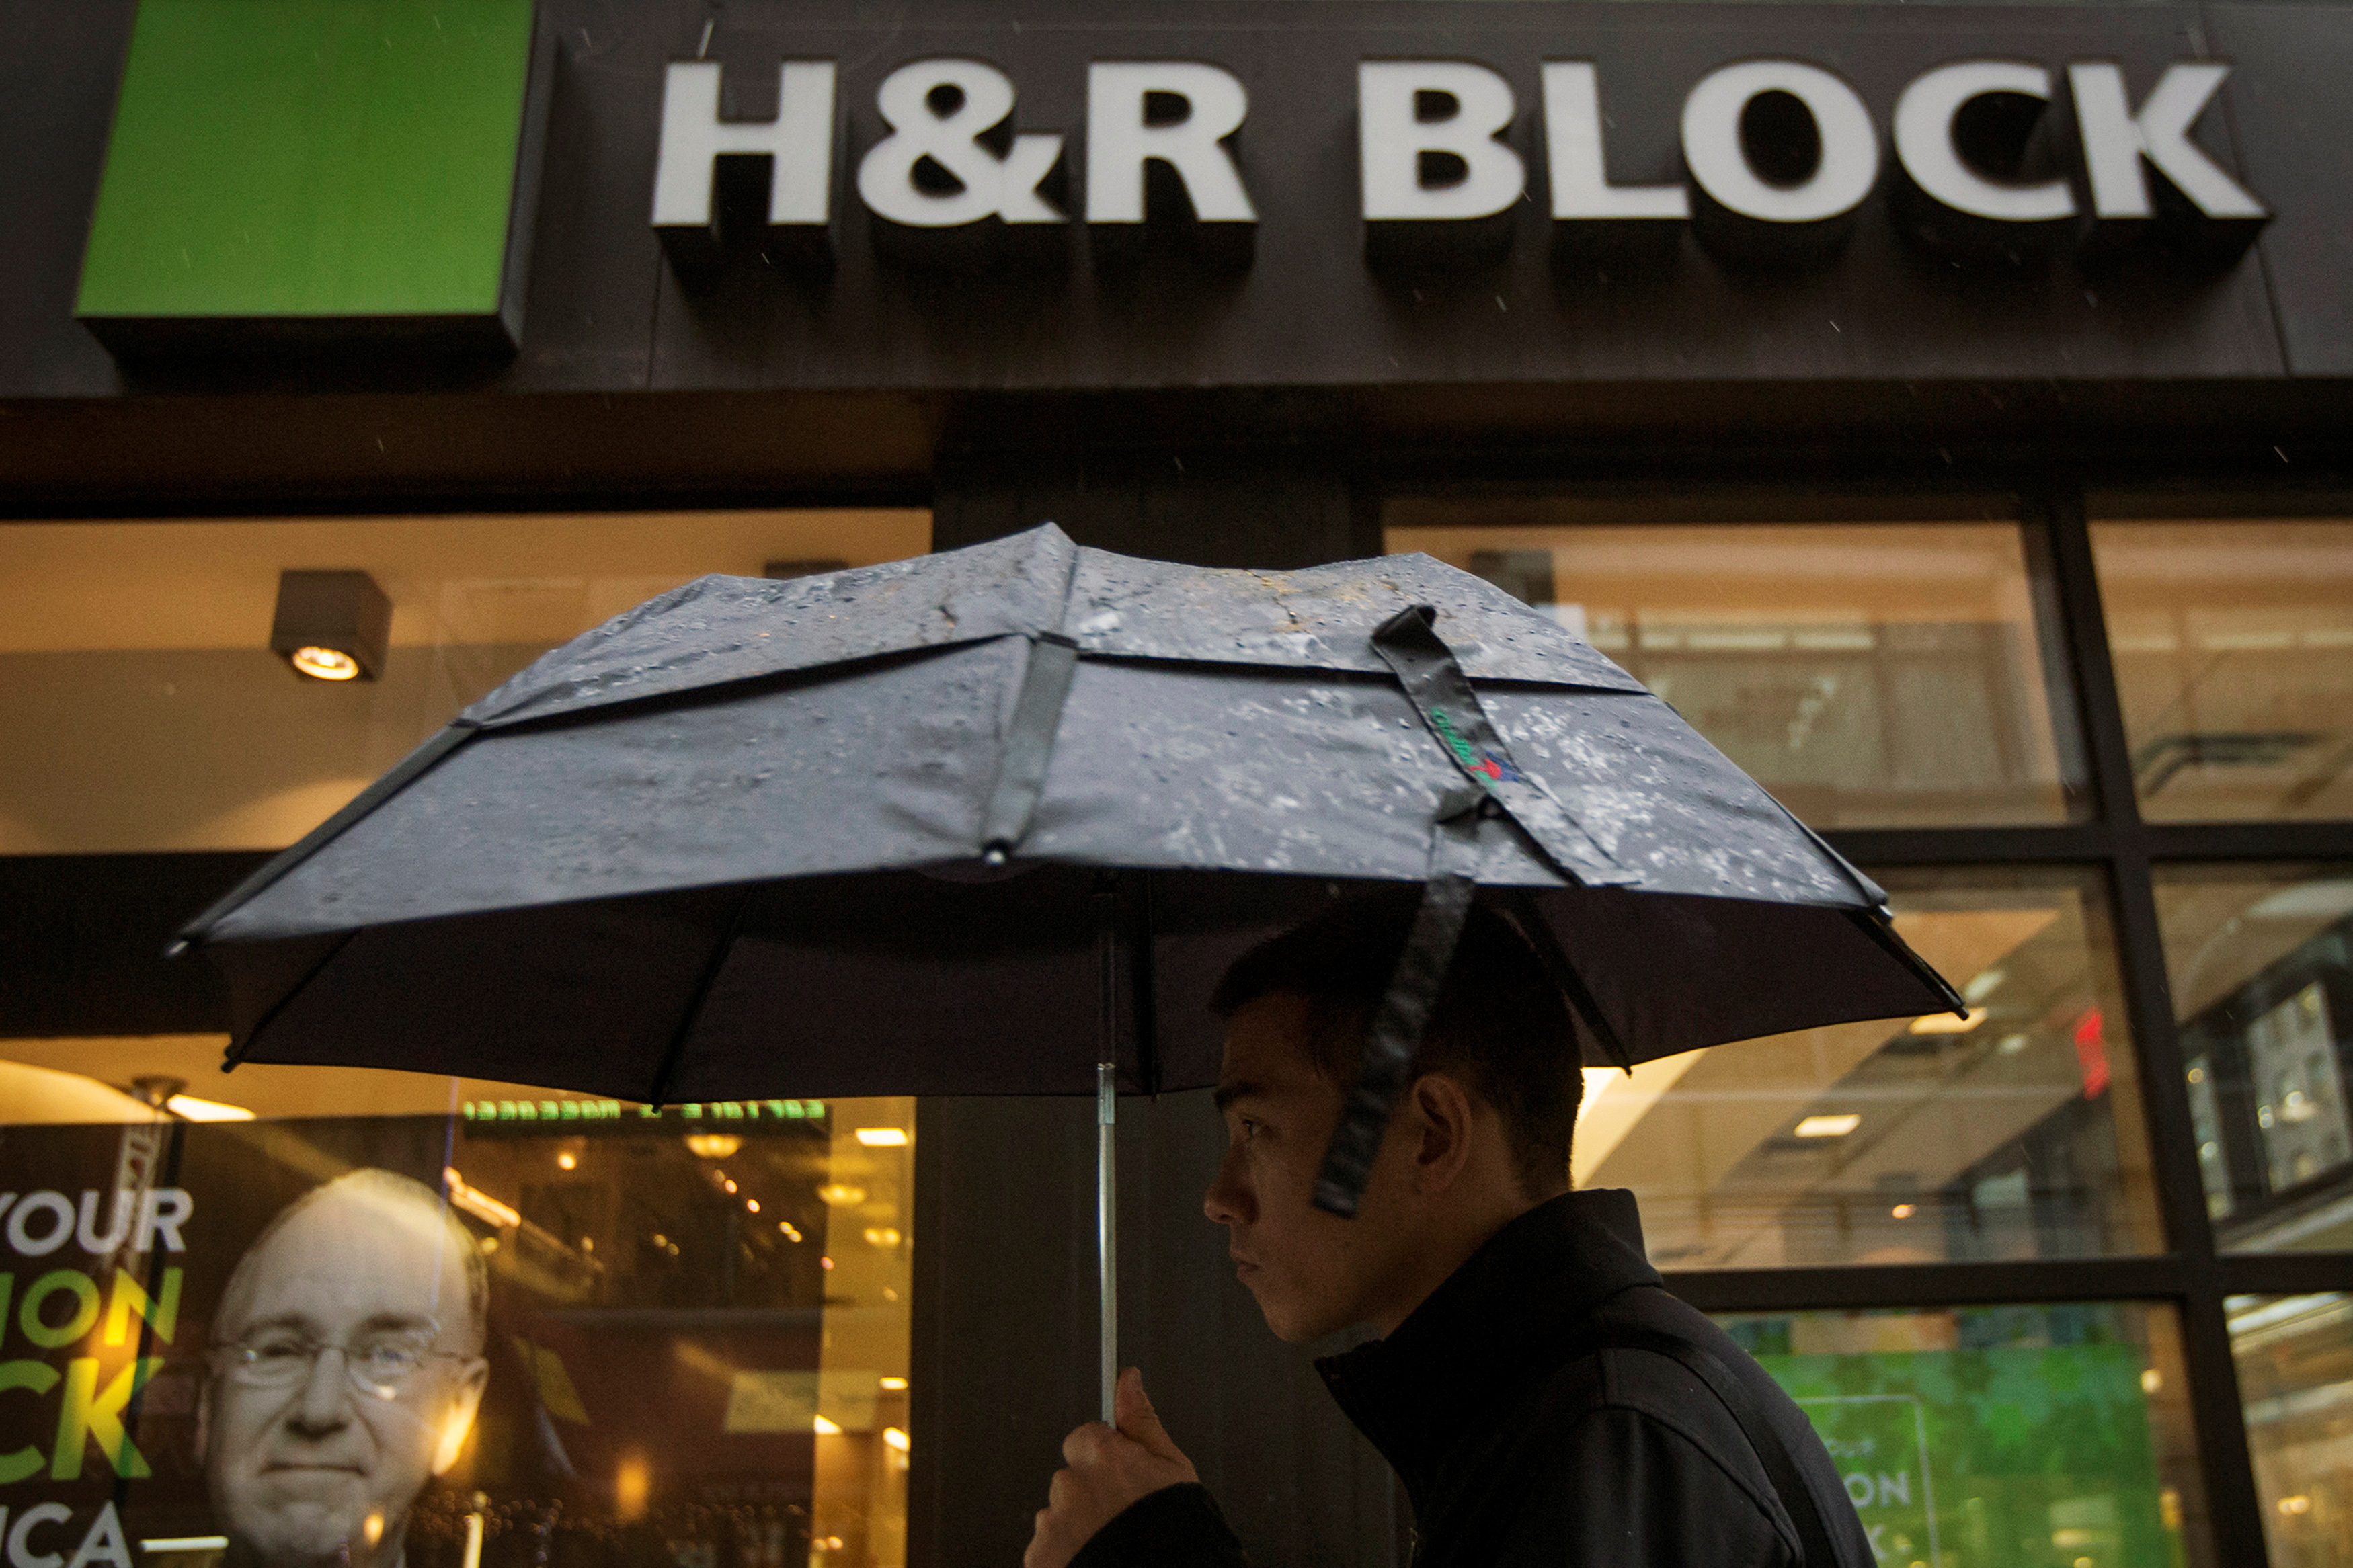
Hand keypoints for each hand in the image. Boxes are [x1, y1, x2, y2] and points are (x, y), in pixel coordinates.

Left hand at [1024, 1367, 1199, 1567]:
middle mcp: (1069, 1484)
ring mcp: (1051, 1524)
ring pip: (1058, 1515)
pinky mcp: (1039, 1558)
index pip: (1083, 1439)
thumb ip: (1140, 1420)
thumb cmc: (1175, 1525)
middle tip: (1121, 1520)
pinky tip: (1095, 1560)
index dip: (1105, 1460)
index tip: (1121, 1479)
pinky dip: (1065, 1555)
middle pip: (1070, 1479)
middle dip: (1089, 1494)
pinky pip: (1048, 1548)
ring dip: (1076, 1527)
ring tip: (1111, 1546)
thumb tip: (1127, 1377)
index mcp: (1100, 1455)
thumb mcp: (1171, 1468)